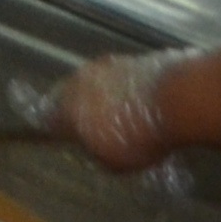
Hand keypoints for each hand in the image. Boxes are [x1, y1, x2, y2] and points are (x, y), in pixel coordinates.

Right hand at [47, 50, 189, 172]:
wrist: (173, 100)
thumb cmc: (137, 137)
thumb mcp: (115, 163)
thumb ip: (96, 153)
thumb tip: (94, 147)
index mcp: (67, 110)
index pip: (47, 118)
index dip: (52, 127)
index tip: (56, 134)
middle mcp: (77, 82)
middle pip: (69, 95)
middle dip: (78, 108)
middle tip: (92, 123)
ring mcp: (104, 66)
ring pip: (94, 82)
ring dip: (102, 95)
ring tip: (122, 113)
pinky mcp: (129, 58)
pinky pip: (119, 76)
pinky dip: (125, 88)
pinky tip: (141, 102)